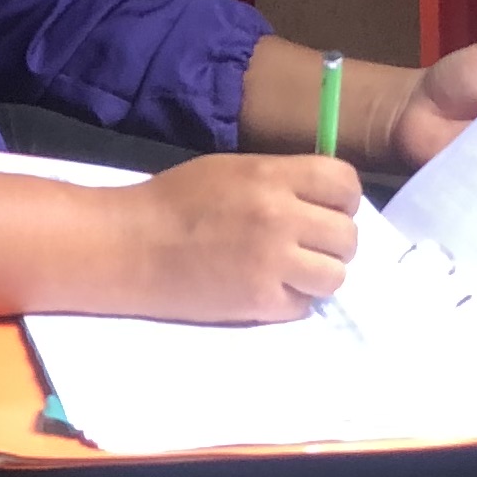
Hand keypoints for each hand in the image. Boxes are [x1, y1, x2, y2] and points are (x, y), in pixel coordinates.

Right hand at [112, 151, 361, 320]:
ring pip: (336, 276)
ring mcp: (273, 263)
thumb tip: (322, 200)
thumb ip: (281, 181)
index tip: (329, 209)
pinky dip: (292, 301)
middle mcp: (281, 217)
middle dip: (333, 242)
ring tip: (290, 271)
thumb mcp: (233, 170)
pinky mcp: (260, 303)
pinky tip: (266, 290)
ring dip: (318, 275)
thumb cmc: (174, 201)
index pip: (344, 184)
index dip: (344, 199)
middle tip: (307, 245)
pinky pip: (304, 306)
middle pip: (347, 236)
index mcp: (272, 176)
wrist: (129, 247)